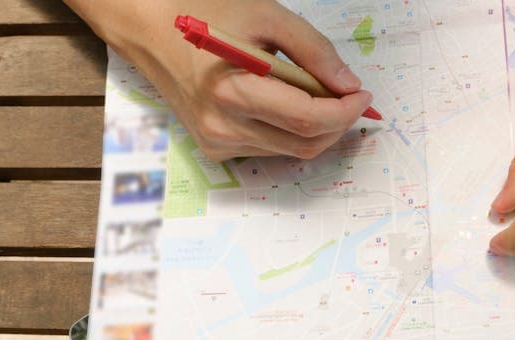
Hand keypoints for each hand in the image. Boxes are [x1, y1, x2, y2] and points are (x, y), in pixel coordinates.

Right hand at [69, 0, 372, 160]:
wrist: (151, 29)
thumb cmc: (208, 14)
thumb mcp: (268, 17)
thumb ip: (314, 51)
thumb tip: (349, 85)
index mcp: (233, 92)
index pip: (307, 119)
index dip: (345, 111)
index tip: (363, 95)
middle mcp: (223, 127)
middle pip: (305, 143)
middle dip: (337, 122)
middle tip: (349, 96)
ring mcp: (218, 142)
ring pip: (291, 150)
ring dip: (316, 127)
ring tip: (314, 92)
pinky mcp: (215, 149)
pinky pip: (270, 148)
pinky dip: (289, 130)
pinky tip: (283, 102)